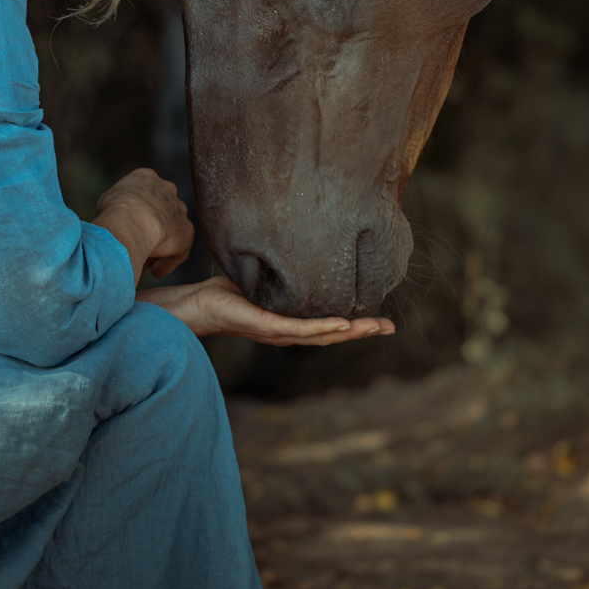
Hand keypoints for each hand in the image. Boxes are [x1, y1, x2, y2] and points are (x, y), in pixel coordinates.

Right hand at [92, 168, 193, 281]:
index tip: (126, 232)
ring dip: (159, 248)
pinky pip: (178, 250)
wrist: (129, 221)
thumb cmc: (112, 212)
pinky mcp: (186, 231)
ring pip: (170, 231)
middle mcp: (166, 189)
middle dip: (149, 230)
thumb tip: (116, 223)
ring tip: (144, 265)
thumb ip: (116, 207)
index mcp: (146, 178)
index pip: (143, 196)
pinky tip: (155, 272)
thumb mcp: (106, 202)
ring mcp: (178, 210)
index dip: (134, 215)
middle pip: (159, 212)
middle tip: (136, 249)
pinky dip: (168, 261)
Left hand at [140, 275, 394, 345]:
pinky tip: (342, 323)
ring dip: (350, 331)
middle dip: (362, 331)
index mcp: (291, 323)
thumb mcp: (265, 281)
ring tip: (374, 326)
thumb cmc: (228, 292)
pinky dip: (322, 327)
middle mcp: (288, 332)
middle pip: (333, 334)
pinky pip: (298, 328)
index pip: (329, 325)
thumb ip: (286, 276)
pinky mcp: (265, 326)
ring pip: (321, 334)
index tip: (381, 320)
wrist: (198, 304)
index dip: (356, 324)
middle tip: (390, 327)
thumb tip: (303, 254)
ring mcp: (278, 332)